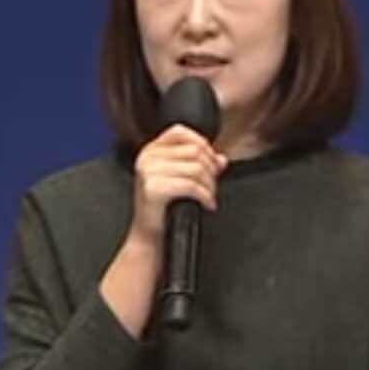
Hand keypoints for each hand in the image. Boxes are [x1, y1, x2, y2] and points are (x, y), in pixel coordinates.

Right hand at [126, 125, 228, 245]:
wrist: (151, 237)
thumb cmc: (165, 210)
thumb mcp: (182, 180)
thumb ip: (201, 164)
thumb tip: (221, 158)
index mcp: (150, 151)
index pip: (181, 132)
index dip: (202, 145)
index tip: (212, 163)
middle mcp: (147, 158)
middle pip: (194, 150)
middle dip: (210, 169)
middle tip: (212, 186)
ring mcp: (148, 172)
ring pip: (196, 168)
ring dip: (210, 185)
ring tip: (209, 197)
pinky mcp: (154, 188)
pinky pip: (192, 185)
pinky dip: (206, 196)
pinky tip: (207, 204)